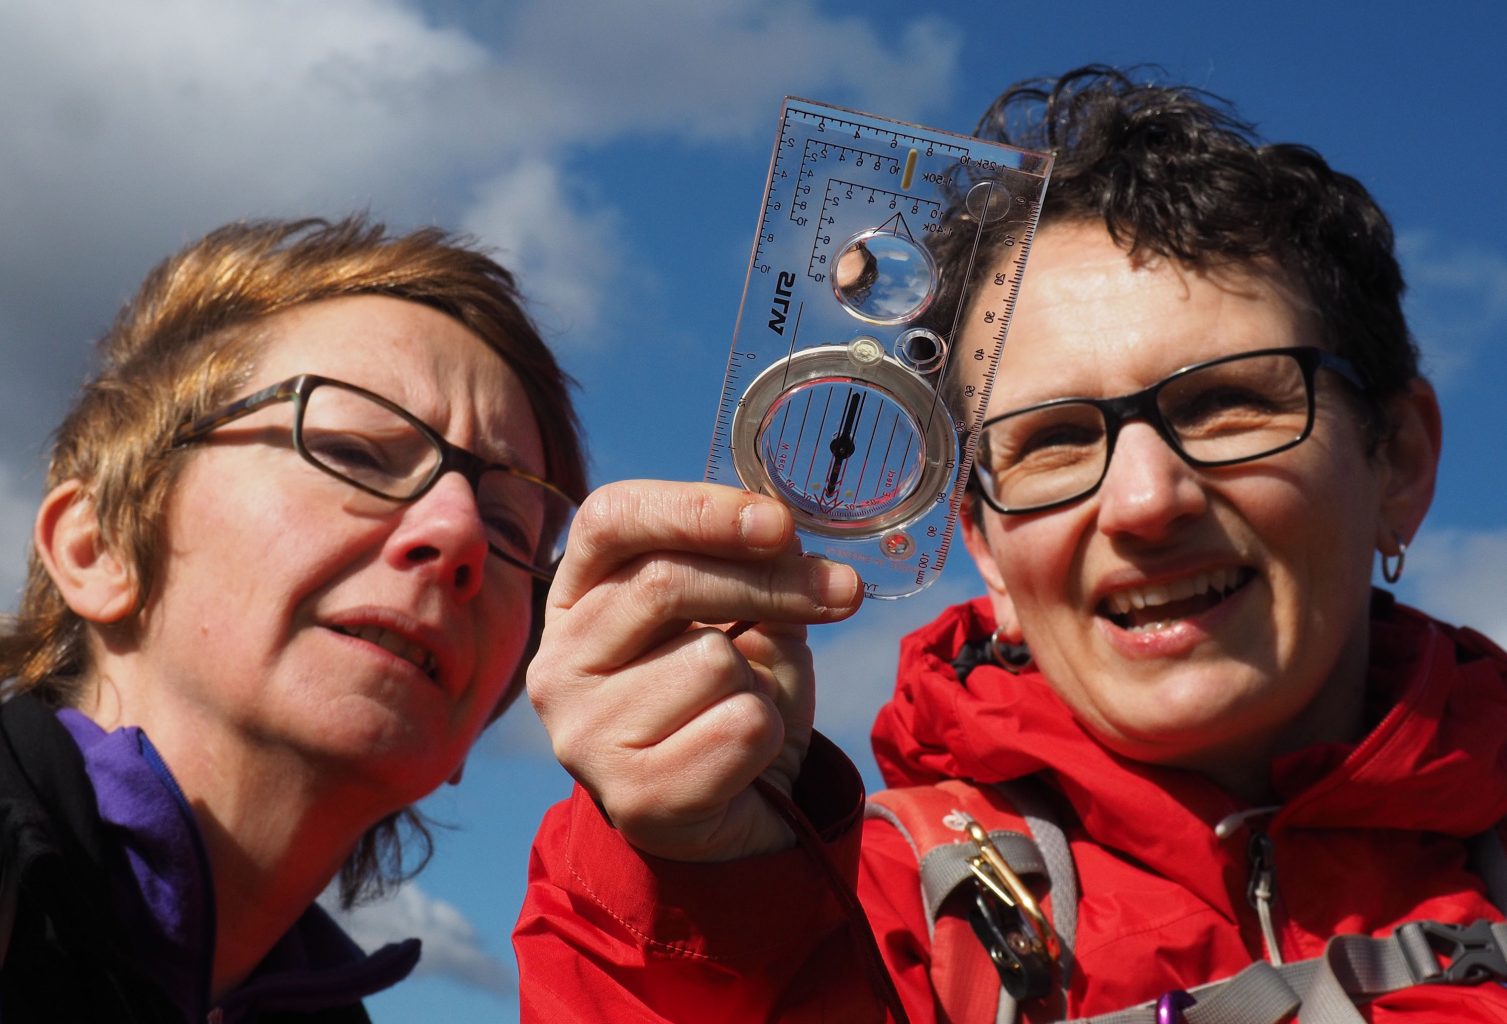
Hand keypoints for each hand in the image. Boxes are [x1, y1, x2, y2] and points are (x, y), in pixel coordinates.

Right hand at [527, 480, 862, 861]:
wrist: (734, 814)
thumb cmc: (730, 698)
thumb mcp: (746, 616)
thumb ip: (755, 570)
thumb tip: (784, 535)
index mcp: (576, 597)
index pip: (612, 519)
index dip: (697, 510)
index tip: (778, 522)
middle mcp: (560, 662)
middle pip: (664, 583)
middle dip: (770, 581)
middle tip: (842, 590)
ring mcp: (584, 735)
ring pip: (712, 661)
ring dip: (759, 680)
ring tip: (741, 710)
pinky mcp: (633, 796)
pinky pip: (740, 728)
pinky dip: (769, 734)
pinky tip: (741, 758)